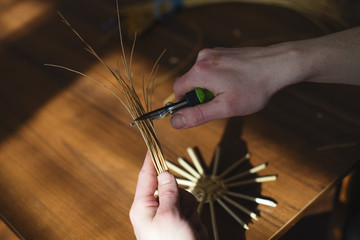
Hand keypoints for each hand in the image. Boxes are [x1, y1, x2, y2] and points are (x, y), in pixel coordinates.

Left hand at [130, 152, 207, 239]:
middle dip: (183, 198)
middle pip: (171, 188)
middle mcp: (154, 212)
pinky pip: (192, 214)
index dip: (150, 161)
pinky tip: (191, 234)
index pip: (146, 177)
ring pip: (185, 200)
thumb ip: (168, 193)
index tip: (152, 147)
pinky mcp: (181, 227)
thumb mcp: (169, 216)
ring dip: (191, 213)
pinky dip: (195, 223)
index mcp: (143, 209)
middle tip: (183, 213)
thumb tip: (165, 174)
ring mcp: (169, 220)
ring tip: (188, 228)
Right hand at [171, 27, 359, 128]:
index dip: (185, 104)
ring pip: (202, 76)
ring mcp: (213, 52)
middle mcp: (203, 58)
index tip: (201, 110)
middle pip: (190, 82)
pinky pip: (212, 69)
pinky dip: (219, 78)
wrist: (278, 65)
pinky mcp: (223, 51)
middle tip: (222, 102)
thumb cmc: (254, 88)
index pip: (177, 90)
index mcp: (199, 71)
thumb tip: (175, 121)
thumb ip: (198, 115)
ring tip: (232, 91)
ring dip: (211, 87)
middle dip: (202, 96)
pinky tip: (236, 82)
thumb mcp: (224, 107)